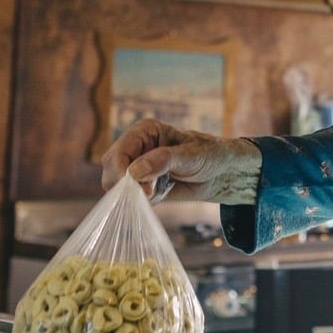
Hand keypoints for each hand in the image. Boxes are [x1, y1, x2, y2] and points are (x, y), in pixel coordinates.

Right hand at [100, 118, 261, 203]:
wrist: (221, 172)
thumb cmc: (210, 155)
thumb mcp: (191, 155)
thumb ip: (163, 161)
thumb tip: (134, 171)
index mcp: (144, 131)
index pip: (117, 153)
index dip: (122, 173)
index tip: (140, 189)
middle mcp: (135, 147)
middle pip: (110, 171)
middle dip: (126, 187)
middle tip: (152, 192)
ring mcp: (135, 167)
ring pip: (116, 188)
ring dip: (134, 195)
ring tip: (159, 190)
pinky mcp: (140, 184)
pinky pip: (129, 198)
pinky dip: (141, 201)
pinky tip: (160, 194)